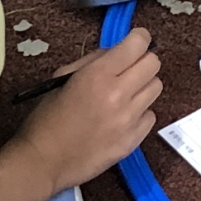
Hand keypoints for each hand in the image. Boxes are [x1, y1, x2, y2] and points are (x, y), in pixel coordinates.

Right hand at [27, 28, 161, 186]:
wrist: (44, 161)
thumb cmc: (47, 118)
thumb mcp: (63, 78)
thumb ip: (93, 62)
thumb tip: (116, 53)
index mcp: (98, 75)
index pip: (138, 44)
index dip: (138, 39)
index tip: (134, 42)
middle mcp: (119, 94)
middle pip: (153, 64)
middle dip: (142, 62)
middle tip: (128, 69)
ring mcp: (129, 120)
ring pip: (156, 88)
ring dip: (142, 87)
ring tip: (124, 96)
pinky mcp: (133, 140)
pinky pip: (150, 116)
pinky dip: (140, 113)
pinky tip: (121, 118)